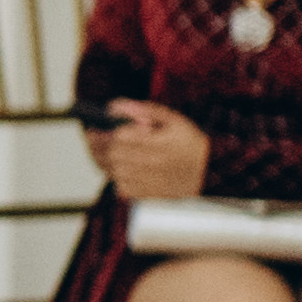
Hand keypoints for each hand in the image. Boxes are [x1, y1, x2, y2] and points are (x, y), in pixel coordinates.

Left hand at [96, 103, 211, 203]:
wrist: (210, 174)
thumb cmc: (191, 143)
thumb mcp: (174, 120)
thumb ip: (144, 110)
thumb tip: (114, 106)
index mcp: (160, 142)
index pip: (121, 137)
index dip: (103, 131)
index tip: (94, 126)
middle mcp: (154, 163)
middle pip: (113, 154)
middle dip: (97, 145)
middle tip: (91, 137)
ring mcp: (150, 181)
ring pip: (113, 171)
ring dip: (102, 160)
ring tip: (99, 150)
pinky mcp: (148, 195)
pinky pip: (120, 187)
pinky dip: (114, 176)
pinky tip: (116, 167)